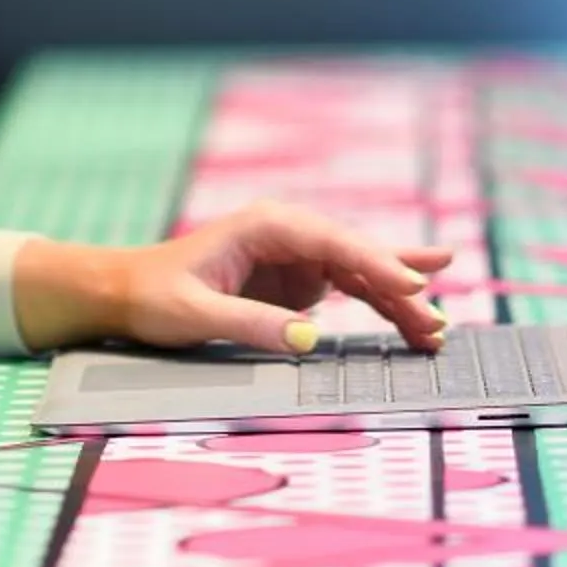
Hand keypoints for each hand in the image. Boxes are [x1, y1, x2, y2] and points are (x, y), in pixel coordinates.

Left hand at [12, 197, 450, 354]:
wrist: (127, 293)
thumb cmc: (155, 295)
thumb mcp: (196, 313)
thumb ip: (252, 323)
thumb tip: (309, 339)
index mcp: (266, 227)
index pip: (333, 242)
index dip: (376, 263)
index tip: (411, 287)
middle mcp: (289, 235)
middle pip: (358, 256)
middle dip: (400, 287)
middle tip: (437, 320)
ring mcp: (298, 258)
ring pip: (363, 274)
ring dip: (400, 300)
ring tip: (438, 328)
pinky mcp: (300, 282)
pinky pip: (352, 290)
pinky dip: (382, 304)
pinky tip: (418, 310)